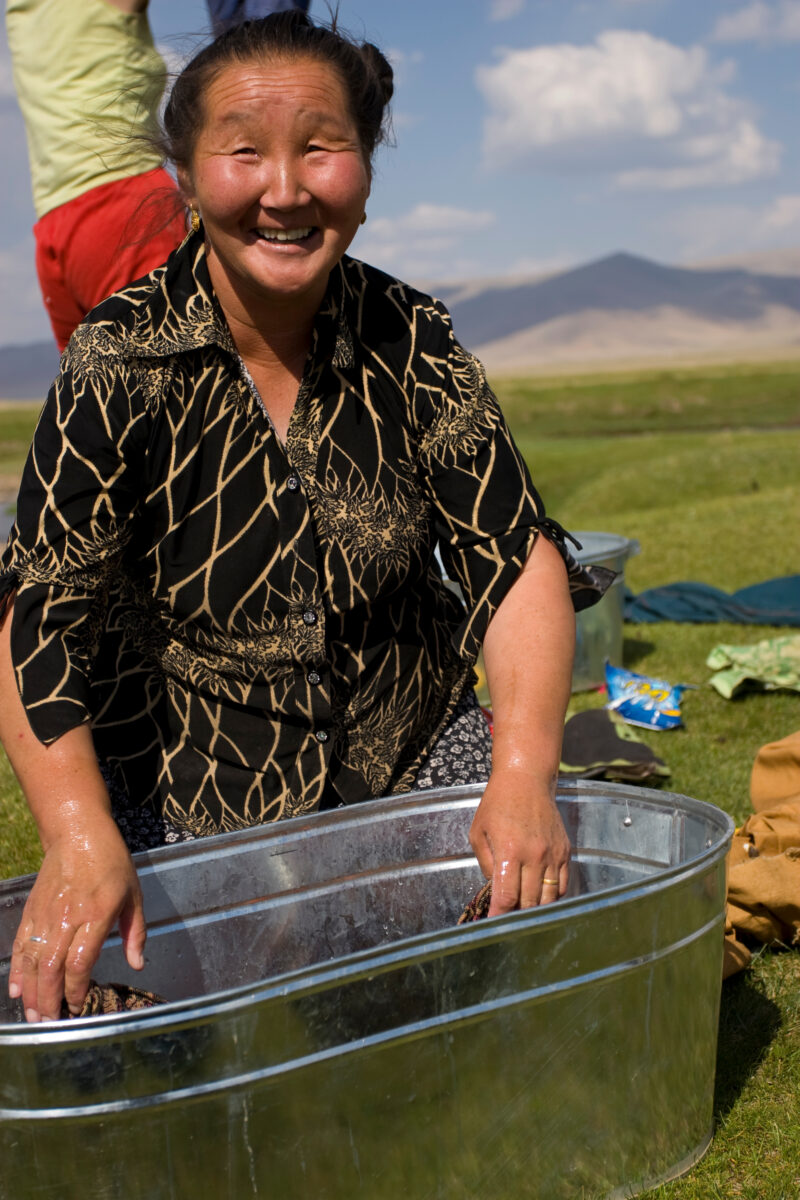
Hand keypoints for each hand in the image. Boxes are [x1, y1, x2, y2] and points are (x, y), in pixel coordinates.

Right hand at [8, 813, 145, 1021]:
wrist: (77, 832)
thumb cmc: (111, 862)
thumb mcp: (134, 894)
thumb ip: (136, 932)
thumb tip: (138, 963)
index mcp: (97, 913)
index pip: (81, 960)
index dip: (76, 989)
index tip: (79, 1006)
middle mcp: (68, 916)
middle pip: (52, 966)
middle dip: (49, 999)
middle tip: (50, 1023)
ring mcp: (46, 914)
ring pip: (33, 959)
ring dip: (31, 990)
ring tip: (33, 1015)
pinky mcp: (32, 910)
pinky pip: (21, 944)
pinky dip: (17, 968)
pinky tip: (16, 988)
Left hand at [469, 769, 569, 917]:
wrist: (526, 780)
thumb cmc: (497, 804)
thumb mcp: (479, 832)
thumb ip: (487, 864)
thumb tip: (496, 889)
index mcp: (510, 852)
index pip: (507, 896)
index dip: (500, 916)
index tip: (494, 925)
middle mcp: (535, 856)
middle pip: (529, 902)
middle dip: (517, 915)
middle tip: (508, 920)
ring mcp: (553, 854)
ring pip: (549, 898)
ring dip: (536, 909)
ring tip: (524, 911)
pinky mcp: (565, 851)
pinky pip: (564, 885)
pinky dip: (553, 896)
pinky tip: (541, 897)